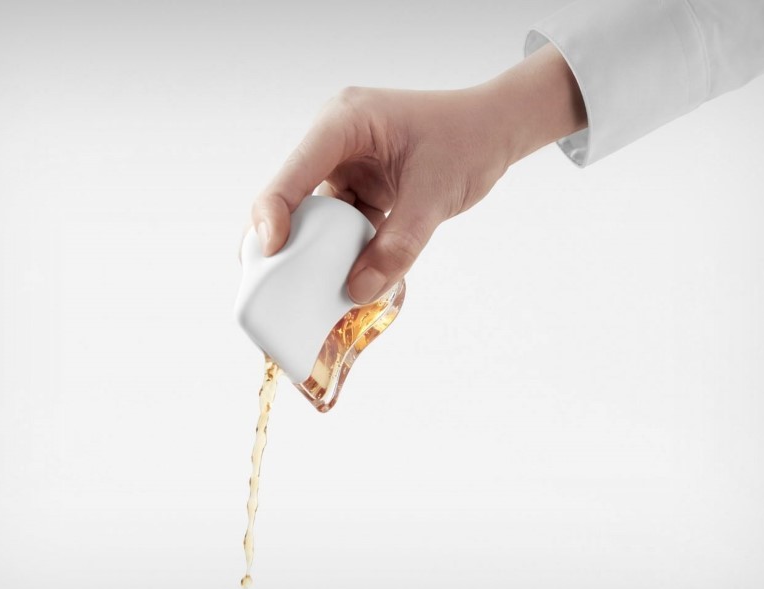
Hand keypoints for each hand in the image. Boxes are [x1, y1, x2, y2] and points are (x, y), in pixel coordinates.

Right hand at [249, 43, 585, 303]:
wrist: (495, 130)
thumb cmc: (468, 141)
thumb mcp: (434, 197)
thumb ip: (397, 246)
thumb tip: (357, 292)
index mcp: (345, 121)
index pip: (296, 167)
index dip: (274, 209)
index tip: (268, 253)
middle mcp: (334, 139)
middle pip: (292, 194)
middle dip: (284, 238)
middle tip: (271, 286)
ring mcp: (344, 163)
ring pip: (314, 214)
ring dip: (314, 251)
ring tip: (305, 292)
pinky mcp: (357, 185)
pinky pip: (339, 223)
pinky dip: (341, 251)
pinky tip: (342, 281)